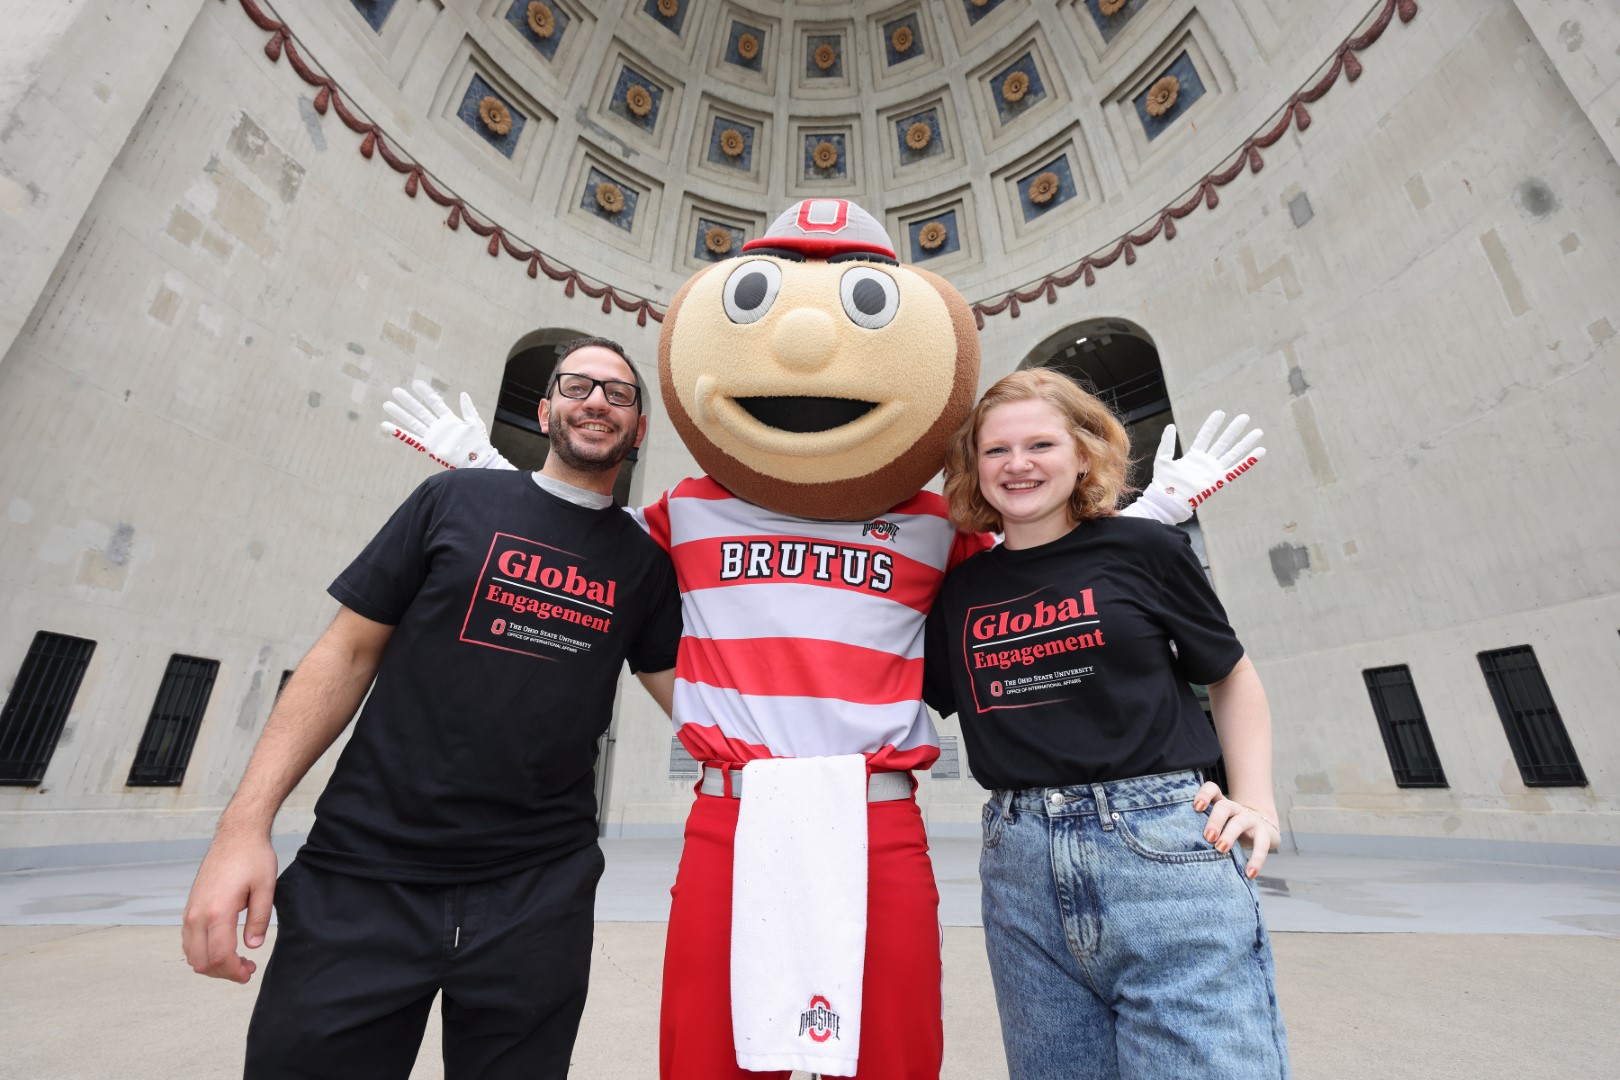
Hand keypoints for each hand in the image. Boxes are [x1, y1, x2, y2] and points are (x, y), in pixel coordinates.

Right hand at [181, 832, 278, 982]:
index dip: (234, 972)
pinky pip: (189, 941)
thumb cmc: (253, 857)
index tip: (249, 973)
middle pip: (201, 962)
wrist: (236, 834)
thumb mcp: (265, 887)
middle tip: (246, 969)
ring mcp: (190, 911)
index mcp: (217, 911)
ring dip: (212, 964)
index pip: (219, 956)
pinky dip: (203, 952)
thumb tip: (253, 945)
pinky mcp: (190, 907)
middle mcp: (197, 914)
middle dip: (223, 972)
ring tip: (237, 959)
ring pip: (191, 954)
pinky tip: (223, 947)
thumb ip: (259, 919)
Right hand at [380, 380, 505, 469]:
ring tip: (387, 404)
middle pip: (420, 411)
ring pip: (413, 422)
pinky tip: (387, 425)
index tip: (415, 383)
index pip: (435, 403)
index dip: (425, 394)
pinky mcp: (429, 446)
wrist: (478, 461)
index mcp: (449, 419)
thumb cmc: (479, 443)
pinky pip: (411, 439)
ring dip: (400, 414)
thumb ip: (468, 409)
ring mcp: (433, 436)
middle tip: (395, 391)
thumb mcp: (475, 423)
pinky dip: (399, 433)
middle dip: (408, 401)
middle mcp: (438, 426)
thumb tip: (462, 394)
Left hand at [1136, 411, 1265, 523]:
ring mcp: (1214, 470)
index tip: (1220, 413)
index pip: (1205, 436)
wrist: (1168, 499)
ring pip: (1233, 453)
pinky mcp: (1219, 480)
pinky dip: (1248, 461)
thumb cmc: (1164, 482)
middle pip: (1223, 442)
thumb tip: (1171, 426)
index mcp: (1194, 456)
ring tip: (1258, 431)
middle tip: (1244, 417)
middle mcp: (1206, 462)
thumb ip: (1167, 443)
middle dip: (1233, 430)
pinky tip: (1260, 451)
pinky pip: (1237, 469)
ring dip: (1245, 443)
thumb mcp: (1163, 459)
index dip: (1212, 425)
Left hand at [1193, 780, 1279, 878]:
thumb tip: (1178, 849)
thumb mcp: (1217, 828)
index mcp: (1221, 804)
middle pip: (1224, 806)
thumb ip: (1202, 831)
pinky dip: (1256, 860)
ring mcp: (1251, 820)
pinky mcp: (1265, 834)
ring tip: (1221, 849)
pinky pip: (1261, 845)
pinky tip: (1249, 873)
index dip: (1204, 795)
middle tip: (1207, 837)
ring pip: (1240, 822)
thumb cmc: (1230, 831)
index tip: (1196, 807)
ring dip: (1230, 835)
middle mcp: (1236, 809)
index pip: (1212, 789)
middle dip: (1215, 820)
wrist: (1263, 830)